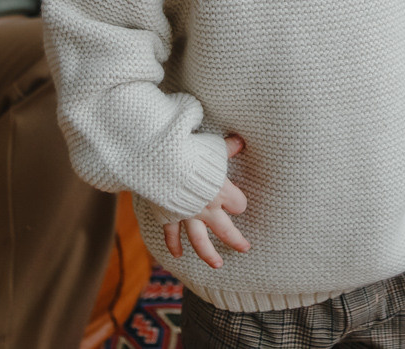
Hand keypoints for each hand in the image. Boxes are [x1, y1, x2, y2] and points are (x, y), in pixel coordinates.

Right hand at [163, 134, 249, 268]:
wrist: (160, 161)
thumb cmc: (190, 151)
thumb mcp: (212, 148)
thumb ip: (227, 148)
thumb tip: (240, 141)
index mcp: (222, 192)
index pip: (239, 205)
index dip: (239, 203)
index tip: (237, 201)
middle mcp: (208, 208)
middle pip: (227, 230)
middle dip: (236, 241)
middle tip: (244, 248)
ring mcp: (188, 215)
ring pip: (201, 241)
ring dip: (209, 254)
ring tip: (217, 265)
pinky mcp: (169, 216)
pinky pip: (172, 235)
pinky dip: (174, 245)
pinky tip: (178, 254)